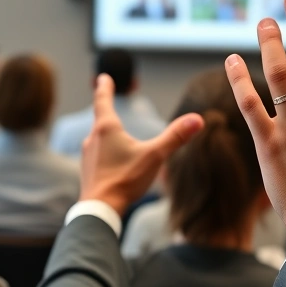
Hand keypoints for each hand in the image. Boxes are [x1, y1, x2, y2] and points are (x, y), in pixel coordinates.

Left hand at [80, 74, 203, 215]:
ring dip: (106, 132)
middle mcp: (93, 138)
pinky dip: (105, 150)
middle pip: (100, 119)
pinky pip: (97, 154)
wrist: (100, 209)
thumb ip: (175, 137)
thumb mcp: (155, 155)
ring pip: (98, 138)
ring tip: (113, 132)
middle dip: (106, 109)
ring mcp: (88, 155)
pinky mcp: (88, 171)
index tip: (103, 77)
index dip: (105, 87)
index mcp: (107, 129)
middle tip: (106, 99)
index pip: (103, 100)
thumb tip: (197, 119)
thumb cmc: (126, 179)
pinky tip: (112, 160)